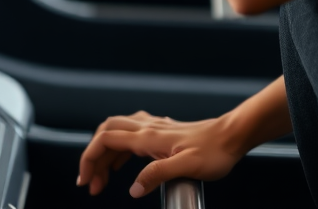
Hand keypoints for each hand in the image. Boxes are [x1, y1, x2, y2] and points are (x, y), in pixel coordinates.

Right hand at [77, 111, 244, 197]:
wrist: (232, 136)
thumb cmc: (214, 152)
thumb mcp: (187, 167)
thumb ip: (158, 175)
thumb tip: (133, 189)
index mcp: (149, 136)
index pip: (106, 139)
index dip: (89, 158)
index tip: (85, 182)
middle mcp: (148, 127)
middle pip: (107, 132)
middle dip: (92, 156)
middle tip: (90, 185)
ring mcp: (155, 127)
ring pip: (117, 132)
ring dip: (104, 155)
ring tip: (100, 182)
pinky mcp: (162, 132)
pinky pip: (130, 135)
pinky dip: (117, 150)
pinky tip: (120, 167)